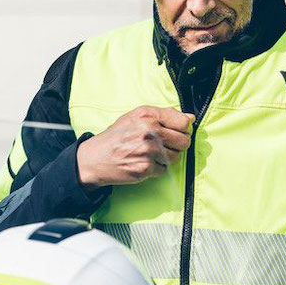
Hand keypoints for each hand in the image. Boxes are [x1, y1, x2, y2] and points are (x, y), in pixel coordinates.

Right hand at [76, 106, 193, 187]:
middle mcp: (149, 131)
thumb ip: (164, 115)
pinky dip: (157, 168)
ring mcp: (148, 151)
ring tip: (152, 154)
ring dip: (167, 157)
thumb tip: (190, 118)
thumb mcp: (136, 117)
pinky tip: (145, 162)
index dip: (183, 128)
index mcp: (148, 115)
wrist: (95, 158)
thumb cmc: (117, 136)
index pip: (183, 122)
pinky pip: (164, 170)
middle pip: (184, 141)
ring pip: (176, 157)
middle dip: (178, 145)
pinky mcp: (145, 168)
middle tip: (165, 145)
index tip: (177, 131)